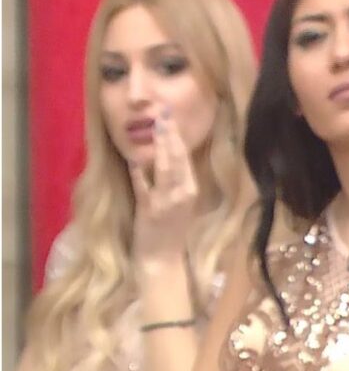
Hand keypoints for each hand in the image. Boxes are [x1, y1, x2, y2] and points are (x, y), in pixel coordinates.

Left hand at [129, 106, 197, 272]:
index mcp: (190, 189)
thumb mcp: (179, 202)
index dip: (178, 137)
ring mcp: (167, 201)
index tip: (172, 117)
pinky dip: (140, 174)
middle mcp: (183, 193)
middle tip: (165, 112)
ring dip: (161, 146)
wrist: (162, 258)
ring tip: (156, 127)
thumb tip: (167, 154)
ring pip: (166, 168)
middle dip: (171, 135)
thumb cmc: (170, 230)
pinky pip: (144, 187)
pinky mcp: (150, 209)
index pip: (185, 158)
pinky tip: (135, 160)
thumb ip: (174, 180)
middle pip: (177, 159)